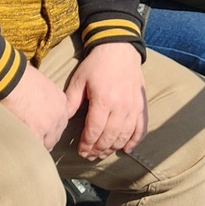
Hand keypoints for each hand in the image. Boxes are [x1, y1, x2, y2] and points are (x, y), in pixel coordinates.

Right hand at [0, 64, 71, 147]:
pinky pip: (36, 147)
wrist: (13, 80)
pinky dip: (28, 147)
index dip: (50, 126)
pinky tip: (20, 146)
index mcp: (61, 102)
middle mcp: (59, 116)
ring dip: (37, 144)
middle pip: (56, 135)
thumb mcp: (41, 83)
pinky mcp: (37, 133)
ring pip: (47, 144)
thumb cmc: (20, 76)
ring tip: (25, 145)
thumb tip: (35, 102)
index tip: (41, 128)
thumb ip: (44, 96)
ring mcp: (49, 126)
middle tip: (32, 139)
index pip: (60, 121)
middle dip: (45, 138)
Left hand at [63, 42, 148, 159]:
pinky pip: (141, 128)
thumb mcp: (79, 79)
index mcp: (103, 100)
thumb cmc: (96, 65)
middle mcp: (121, 106)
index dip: (87, 143)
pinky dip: (134, 141)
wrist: (119, 50)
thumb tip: (62, 118)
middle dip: (98, 149)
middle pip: (109, 136)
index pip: (94, 130)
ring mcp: (133, 107)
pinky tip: (125, 149)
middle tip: (90, 156)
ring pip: (125, 136)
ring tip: (102, 153)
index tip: (81, 151)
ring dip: (113, 148)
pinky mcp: (142, 105)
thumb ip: (72, 100)